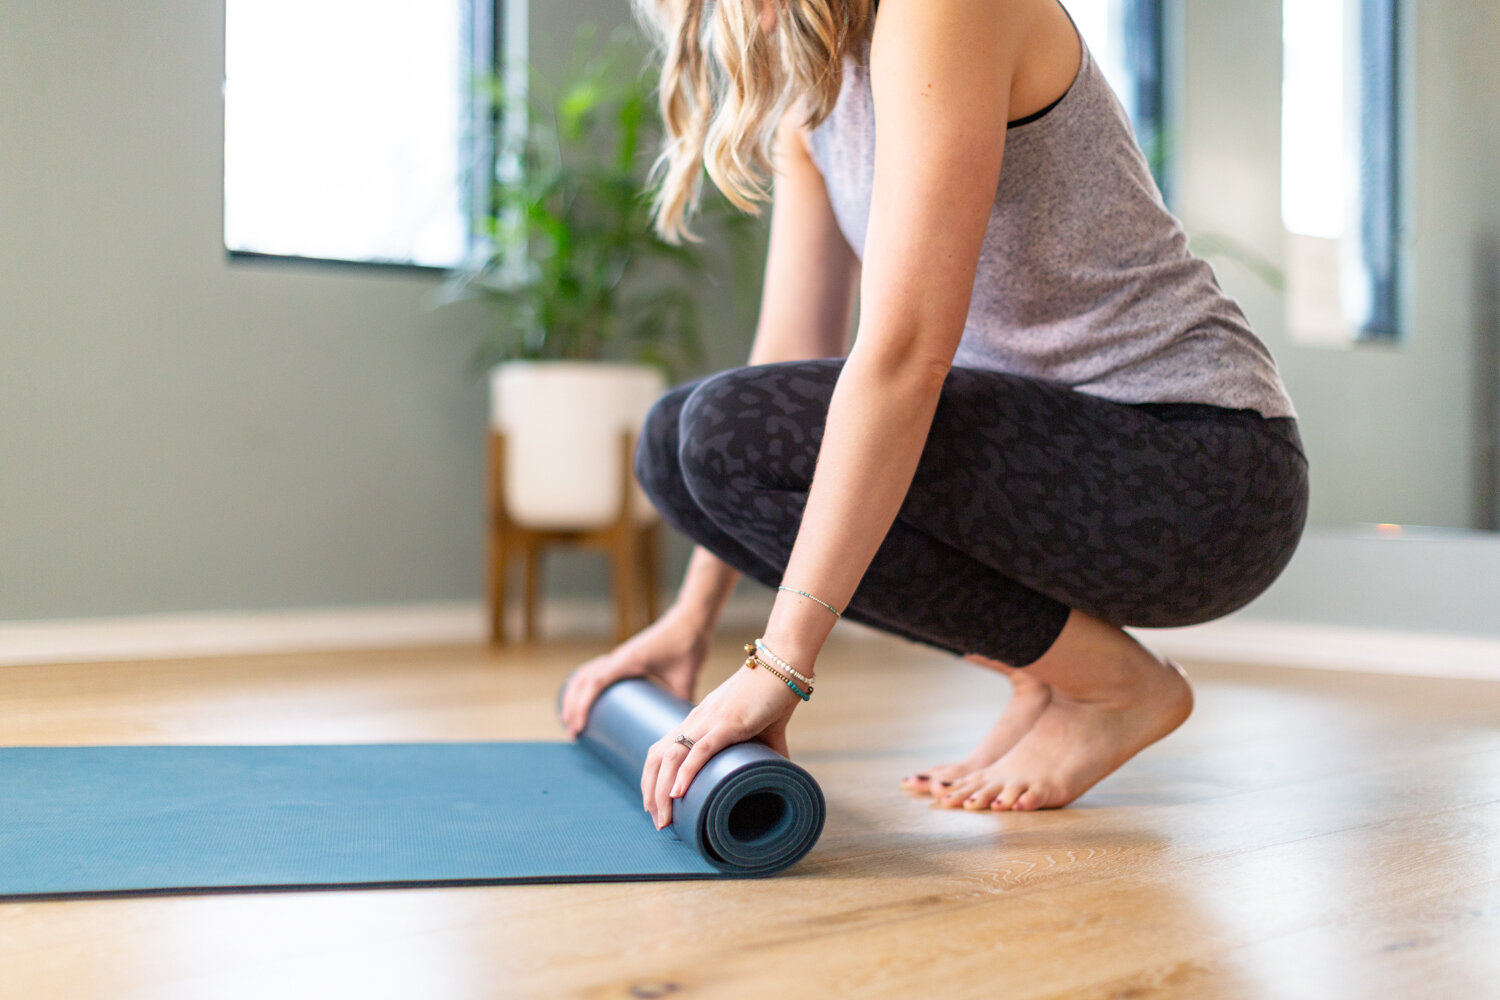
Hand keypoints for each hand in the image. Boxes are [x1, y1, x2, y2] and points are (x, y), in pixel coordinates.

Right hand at [559, 604, 711, 737]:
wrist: (690, 619)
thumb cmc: (688, 646)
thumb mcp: (686, 679)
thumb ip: (681, 705)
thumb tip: (683, 733)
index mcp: (629, 660)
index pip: (595, 682)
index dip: (582, 705)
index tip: (579, 727)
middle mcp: (619, 657)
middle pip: (583, 680)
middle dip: (573, 706)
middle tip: (573, 732)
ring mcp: (620, 655)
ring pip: (585, 673)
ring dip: (574, 695)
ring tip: (571, 719)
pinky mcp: (625, 656)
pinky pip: (596, 668)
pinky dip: (584, 682)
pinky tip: (582, 696)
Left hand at [641, 664, 802, 829]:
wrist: (785, 664)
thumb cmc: (773, 692)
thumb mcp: (762, 728)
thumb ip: (765, 750)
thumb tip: (781, 771)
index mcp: (699, 720)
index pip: (662, 750)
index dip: (654, 779)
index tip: (658, 805)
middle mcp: (697, 720)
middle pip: (656, 757)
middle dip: (651, 793)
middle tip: (658, 821)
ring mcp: (710, 720)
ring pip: (672, 758)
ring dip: (662, 791)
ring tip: (663, 818)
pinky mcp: (729, 722)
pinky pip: (701, 749)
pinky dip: (686, 773)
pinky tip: (678, 793)